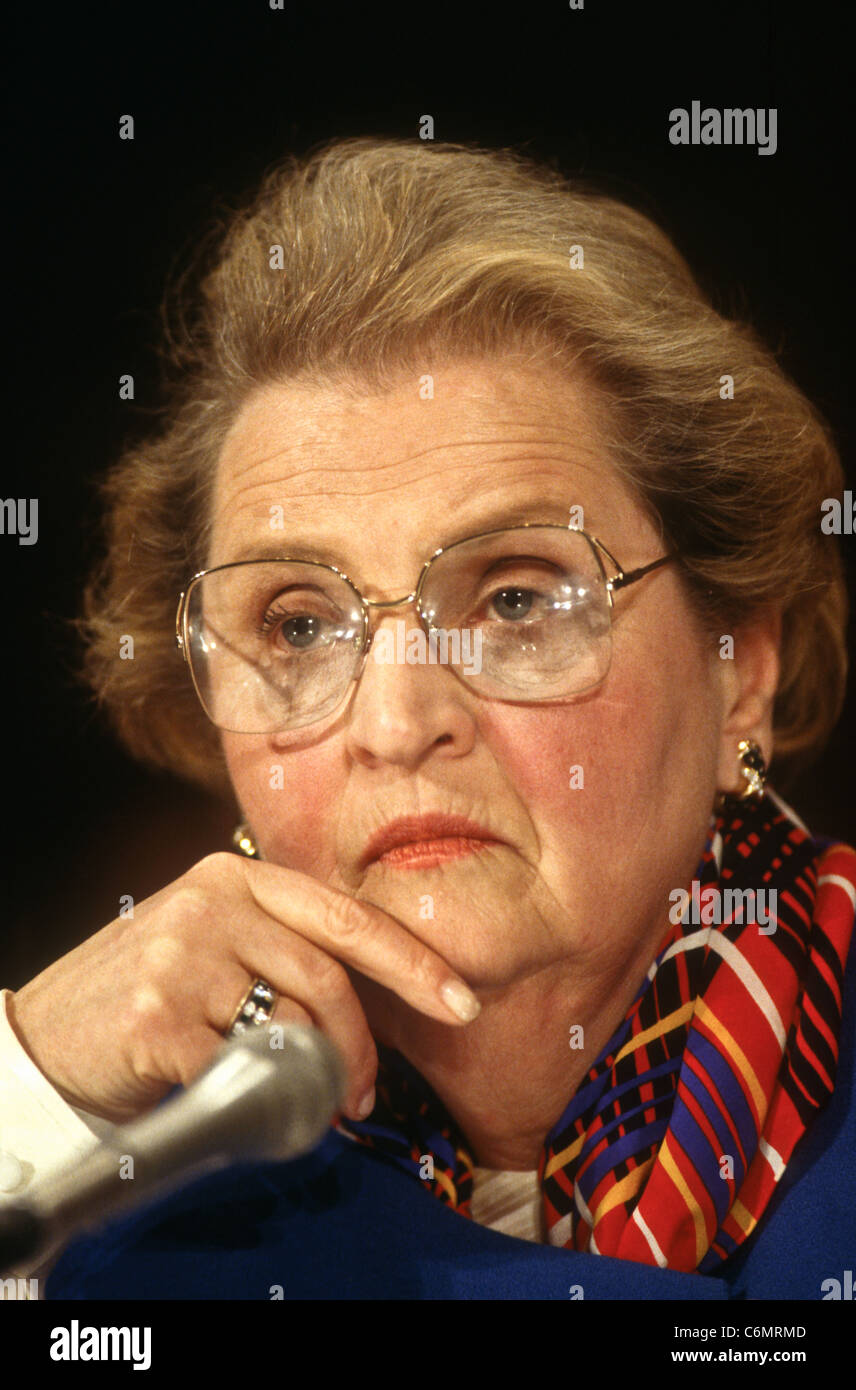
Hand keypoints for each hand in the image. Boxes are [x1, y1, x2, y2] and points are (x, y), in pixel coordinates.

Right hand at [8, 853, 480, 1123]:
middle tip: (363, 1093)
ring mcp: (182, 956)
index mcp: (235, 878)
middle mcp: (211, 904)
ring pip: (293, 1026)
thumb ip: (281, 948)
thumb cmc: (144, 997)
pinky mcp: (159, 1017)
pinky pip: (245, 1071)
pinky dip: (260, 1101)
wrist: (44, 1039)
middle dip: (361, 1046)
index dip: (412, 962)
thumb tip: (374, 999)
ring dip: (313, 1078)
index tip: (460, 1000)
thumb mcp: (211, 942)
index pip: (346, 916)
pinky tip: (245, 1105)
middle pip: (328, 978)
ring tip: (304, 1101)